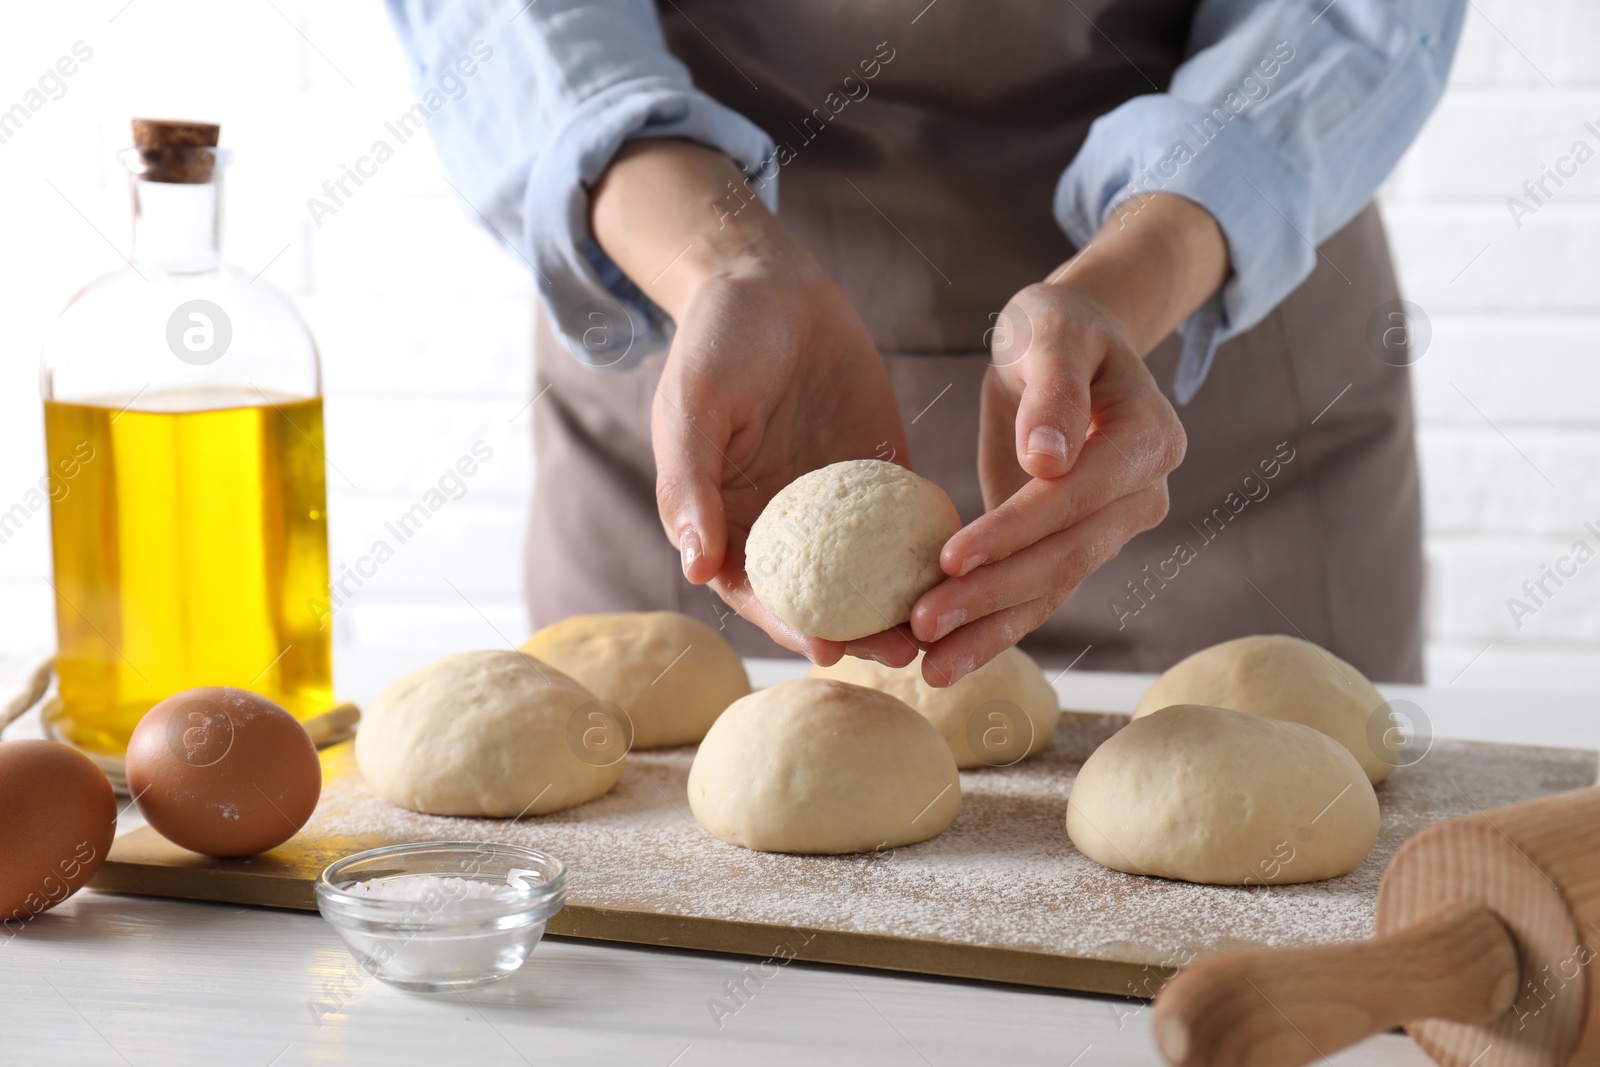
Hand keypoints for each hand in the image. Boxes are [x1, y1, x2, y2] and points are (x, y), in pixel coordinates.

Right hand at [591, 139, 915, 665]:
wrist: (772, 284)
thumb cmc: (717, 343)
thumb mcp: (694, 406)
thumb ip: (691, 484)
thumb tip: (695, 567)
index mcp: (728, 522)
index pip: (758, 593)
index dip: (788, 625)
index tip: (825, 648)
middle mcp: (784, 527)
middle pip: (824, 599)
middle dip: (860, 633)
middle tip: (903, 653)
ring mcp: (836, 508)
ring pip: (872, 574)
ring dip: (902, 606)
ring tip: (943, 627)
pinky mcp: (882, 478)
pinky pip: (908, 524)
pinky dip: (932, 552)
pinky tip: (969, 569)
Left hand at [908, 193, 1228, 685]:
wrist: (1071, 345)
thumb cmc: (1055, 327)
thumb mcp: (1051, 330)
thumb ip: (1053, 389)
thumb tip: (1046, 460)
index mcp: (1147, 434)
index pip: (1077, 495)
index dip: (1015, 530)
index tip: (951, 557)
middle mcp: (1143, 491)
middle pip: (1067, 554)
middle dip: (993, 593)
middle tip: (922, 623)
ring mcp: (1115, 526)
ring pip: (1054, 588)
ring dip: (991, 630)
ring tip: (931, 667)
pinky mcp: (1080, 545)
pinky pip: (1041, 595)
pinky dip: (995, 630)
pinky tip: (947, 662)